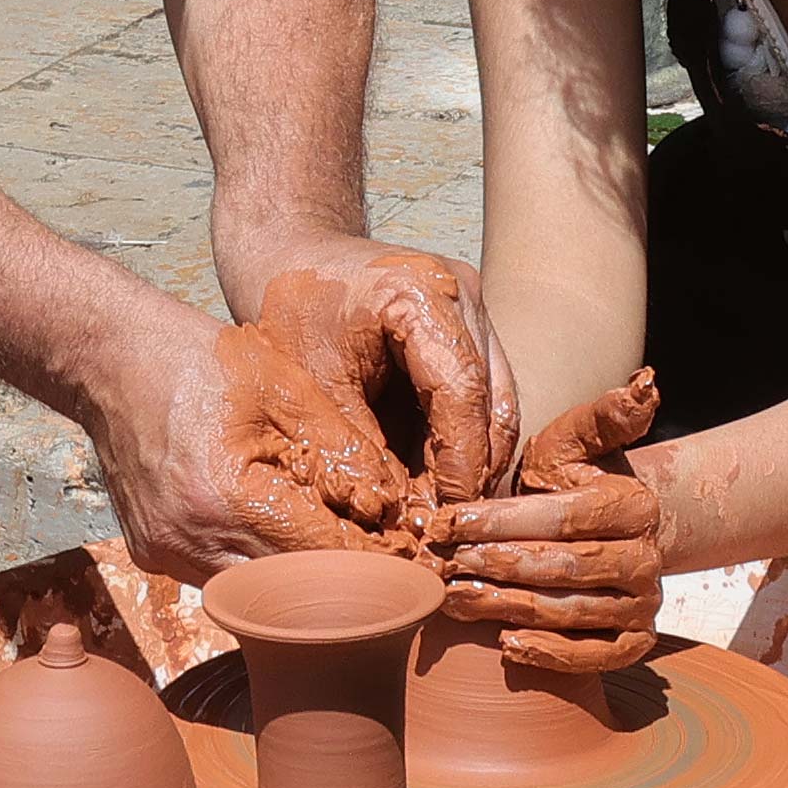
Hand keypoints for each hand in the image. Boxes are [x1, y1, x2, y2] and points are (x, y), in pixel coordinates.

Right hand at [93, 312, 418, 586]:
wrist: (111, 358)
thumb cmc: (203, 362)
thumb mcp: (286, 388)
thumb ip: (342, 451)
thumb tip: (388, 507)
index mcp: (225, 498)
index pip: (319, 558)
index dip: (373, 562)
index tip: (412, 561)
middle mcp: (187, 540)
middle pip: (287, 594)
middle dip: (341, 582)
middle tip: (387, 564)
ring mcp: (163, 554)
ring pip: (253, 597)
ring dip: (297, 581)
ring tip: (340, 548)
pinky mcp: (151, 555)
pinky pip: (221, 577)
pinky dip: (257, 566)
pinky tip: (282, 537)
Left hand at [253, 242, 516, 504]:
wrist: (289, 256)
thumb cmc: (291, 315)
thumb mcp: (314, 388)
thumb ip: (359, 450)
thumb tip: (395, 521)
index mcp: (422, 293)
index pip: (462, 393)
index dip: (459, 464)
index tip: (445, 519)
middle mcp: (462, 292)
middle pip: (494, 401)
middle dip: (475, 471)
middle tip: (450, 530)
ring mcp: (473, 307)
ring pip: (498, 403)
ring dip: (476, 461)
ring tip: (446, 516)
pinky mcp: (470, 327)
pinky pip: (484, 395)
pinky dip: (465, 441)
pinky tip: (442, 485)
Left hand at [431, 369, 665, 674]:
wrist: (608, 528)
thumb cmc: (574, 480)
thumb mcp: (577, 441)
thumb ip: (603, 415)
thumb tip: (646, 382)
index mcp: (633, 505)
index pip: (561, 517)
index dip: (500, 521)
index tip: (448, 523)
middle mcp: (647, 558)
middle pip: (563, 568)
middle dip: (496, 566)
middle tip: (441, 565)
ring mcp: (643, 604)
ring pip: (571, 612)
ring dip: (509, 608)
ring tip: (455, 600)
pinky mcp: (634, 641)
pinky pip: (595, 656)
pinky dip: (553, 654)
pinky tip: (507, 644)